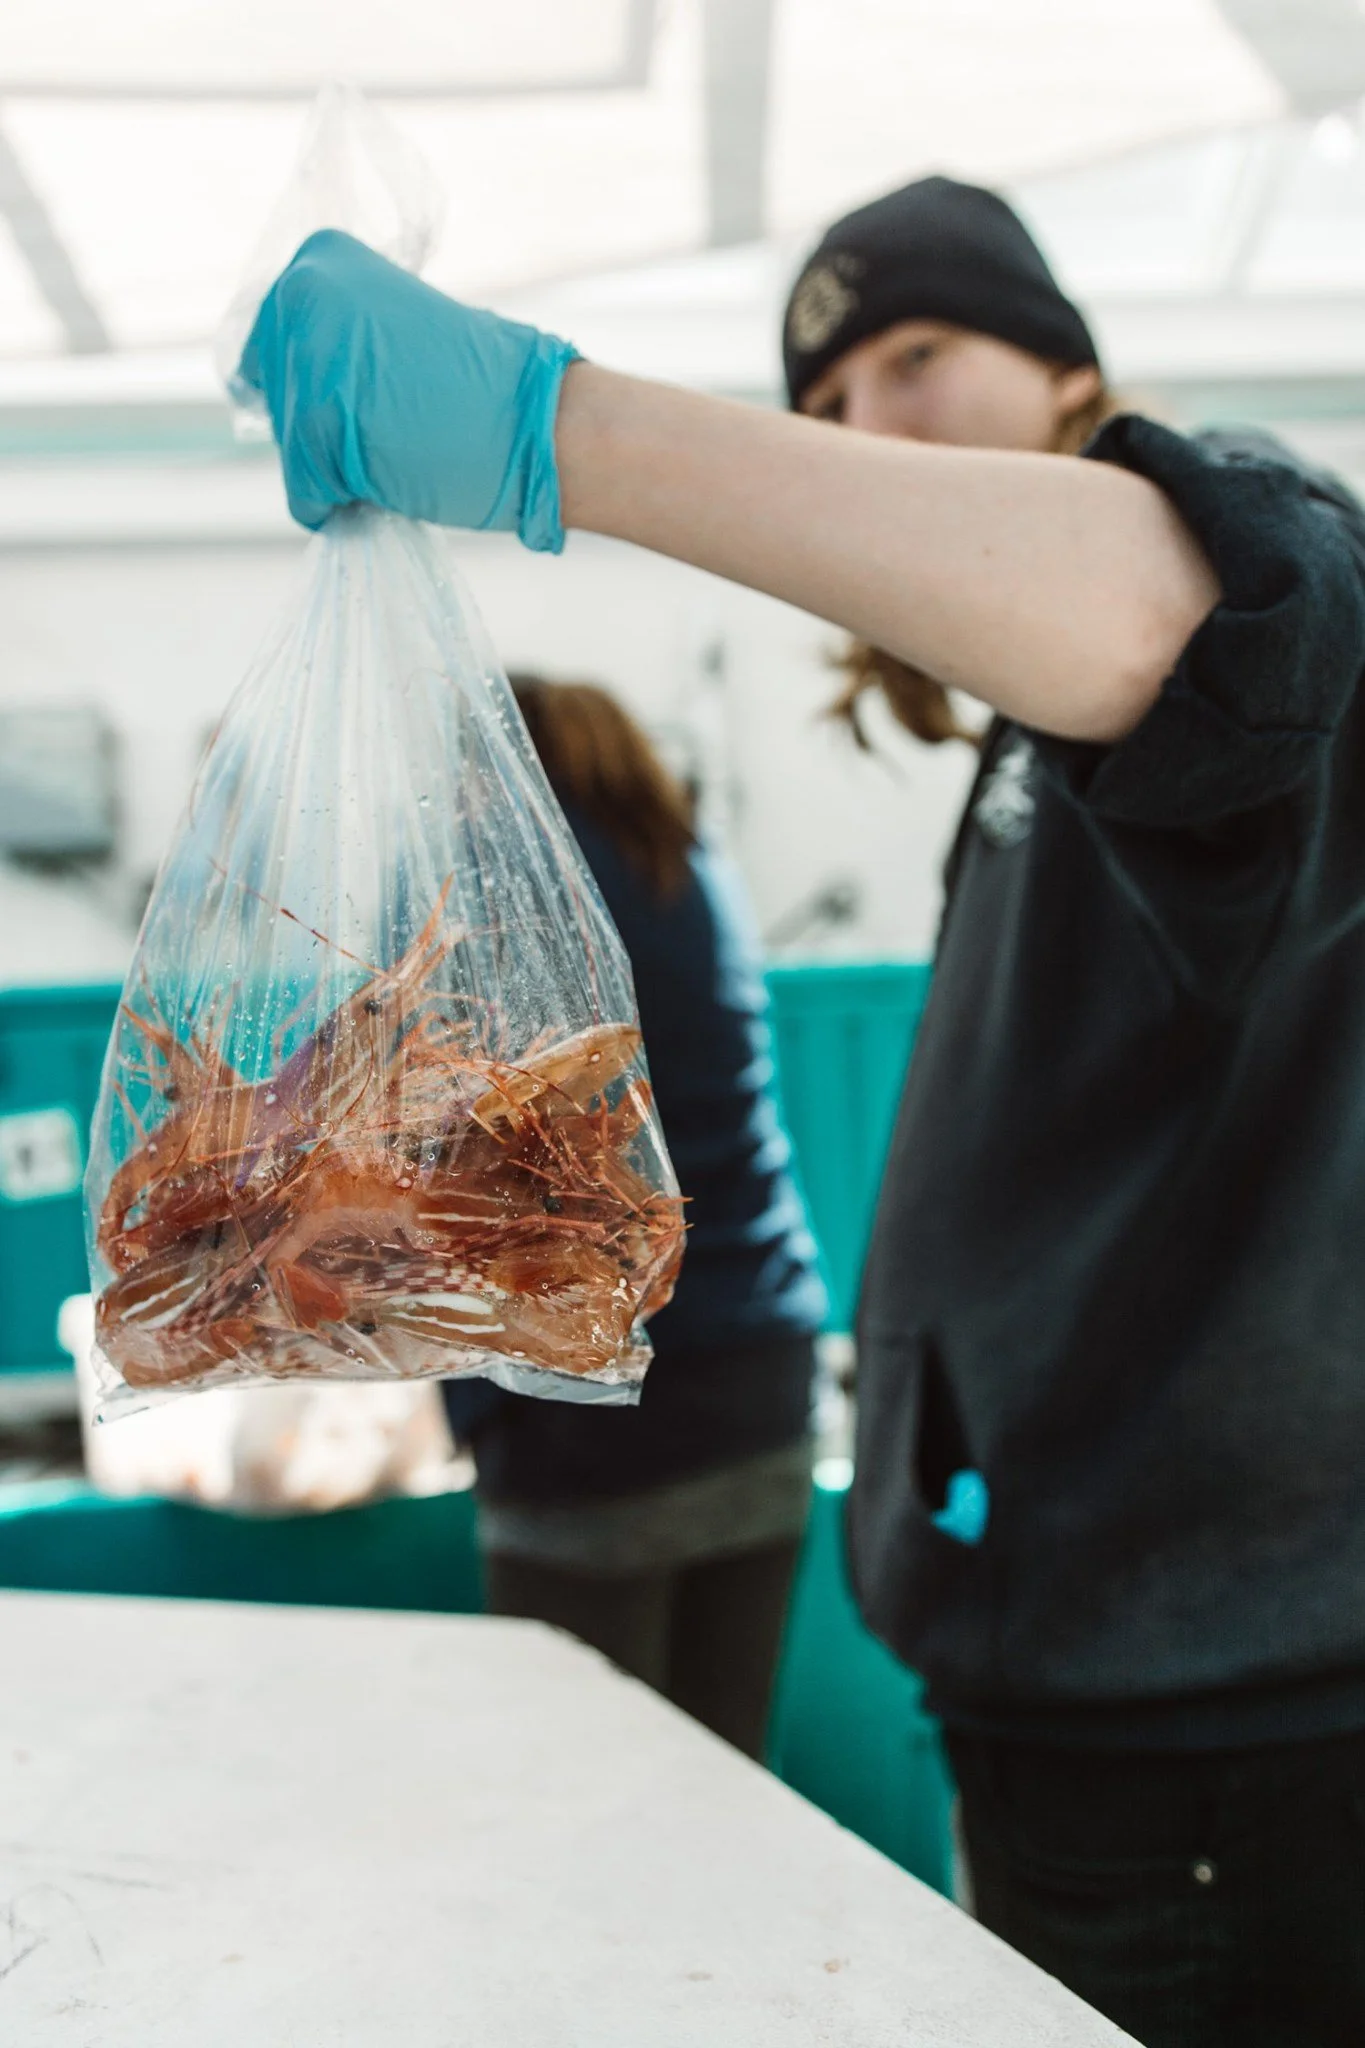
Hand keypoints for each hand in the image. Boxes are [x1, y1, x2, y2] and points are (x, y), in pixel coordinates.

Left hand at [238, 229, 579, 546]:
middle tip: (390, 421)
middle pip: (272, 394)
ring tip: (396, 446)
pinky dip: (334, 504)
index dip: (313, 385)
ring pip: (289, 445)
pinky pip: (304, 489)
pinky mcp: (317, 419)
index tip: (369, 389)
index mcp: (321, 260)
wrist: (533, 420)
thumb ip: (330, 340)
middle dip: (317, 426)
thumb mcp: (386, 334)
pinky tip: (386, 480)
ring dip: (335, 465)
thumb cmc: (475, 387)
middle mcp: (303, 294)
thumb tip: (265, 385)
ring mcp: (307, 355)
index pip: (268, 346)